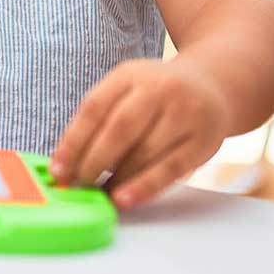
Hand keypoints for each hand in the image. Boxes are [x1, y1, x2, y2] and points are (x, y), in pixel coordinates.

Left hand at [50, 58, 231, 209]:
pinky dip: (144, 187)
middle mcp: (159, 89)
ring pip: (144, 152)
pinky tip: (125, 199)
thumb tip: (67, 162)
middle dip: (93, 162)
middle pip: (119, 129)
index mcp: (130, 75)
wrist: (214, 86)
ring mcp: (184, 113)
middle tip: (77, 185)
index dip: (73, 142)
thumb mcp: (127, 90)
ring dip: (117, 178)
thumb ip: (99, 119)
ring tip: (99, 194)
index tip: (58, 169)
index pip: (94, 108)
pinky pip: (170, 169)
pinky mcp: (203, 140)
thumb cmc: (156, 95)